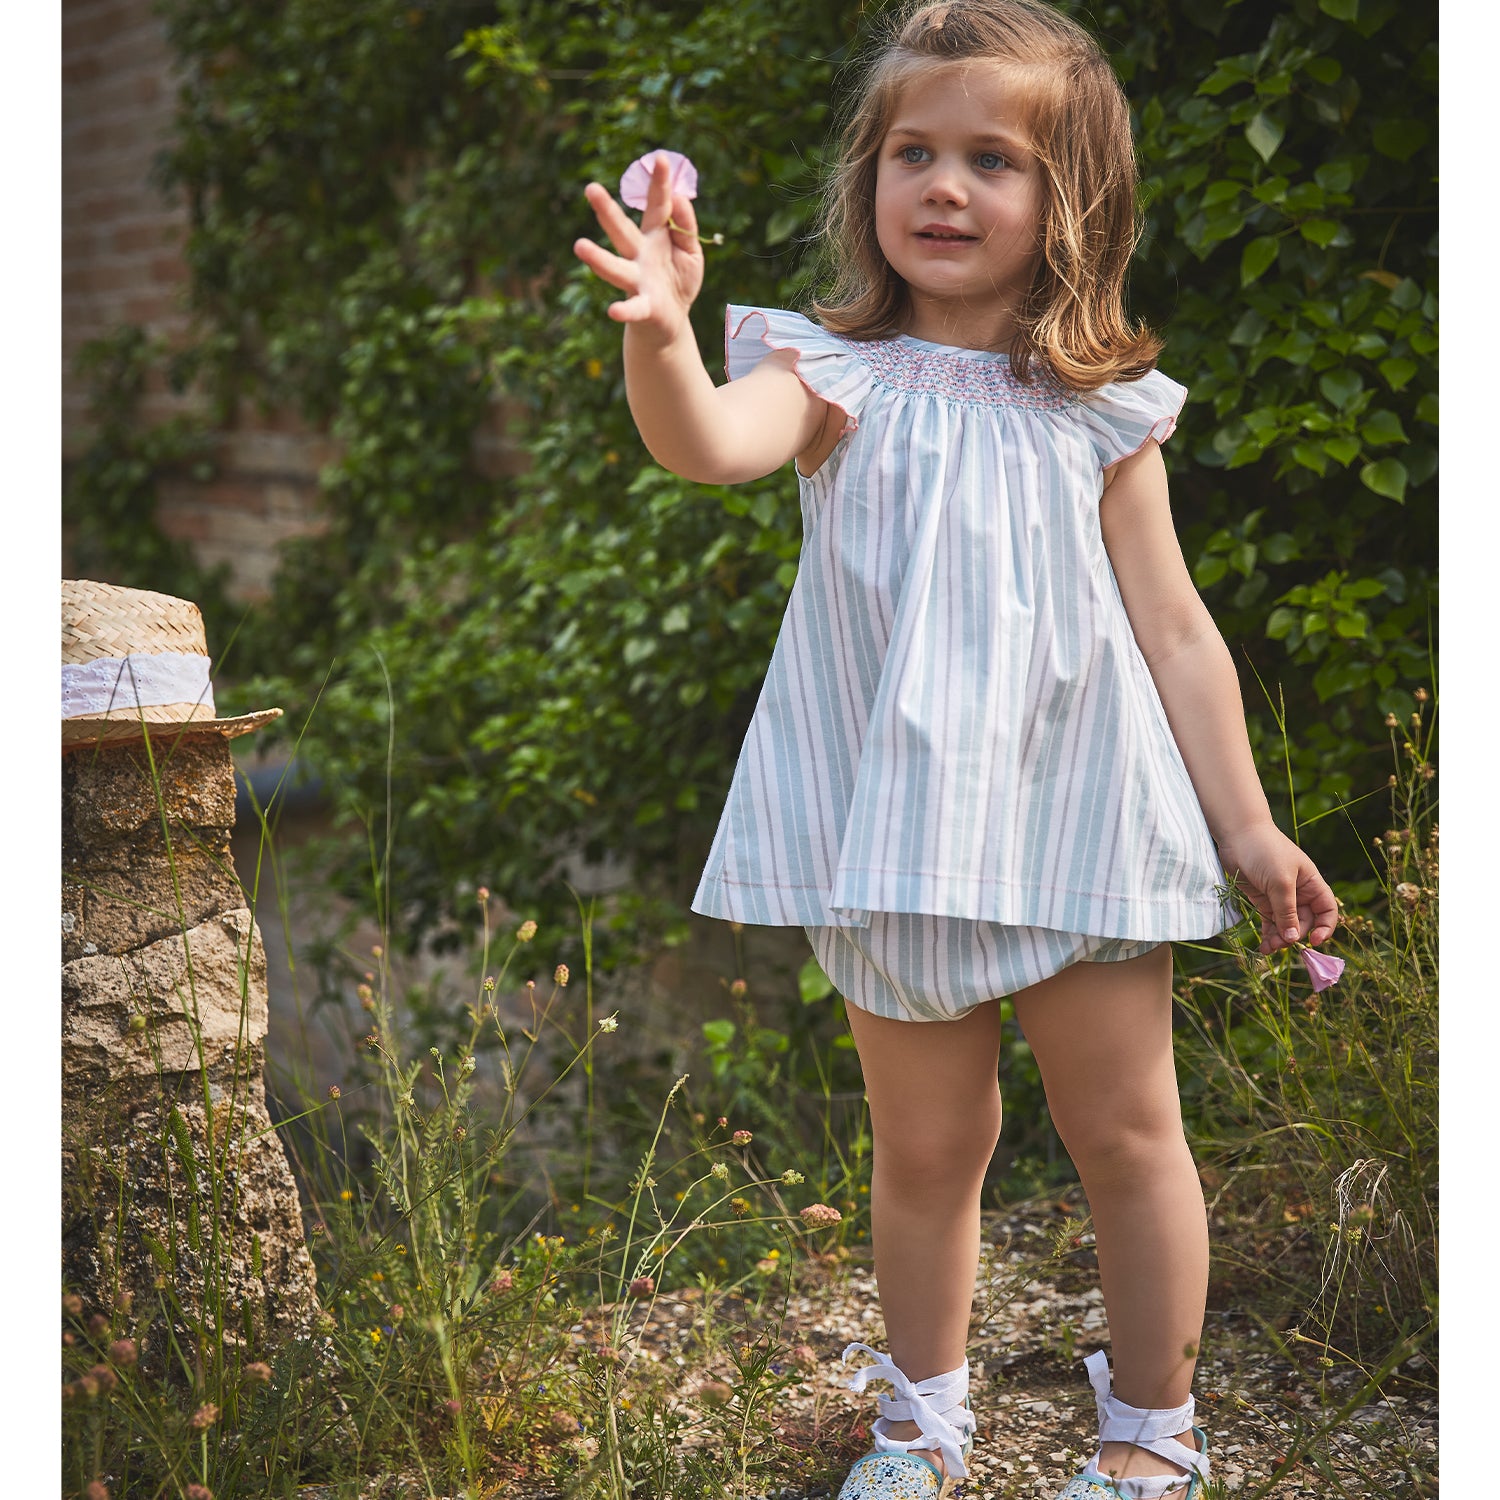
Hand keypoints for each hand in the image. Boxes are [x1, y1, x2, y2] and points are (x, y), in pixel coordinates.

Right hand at [573, 154, 704, 346]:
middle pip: (621, 230)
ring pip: (616, 267)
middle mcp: (640, 255)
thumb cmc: (679, 280)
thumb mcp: (691, 250)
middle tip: (590, 189)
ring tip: (580, 246)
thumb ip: (686, 225)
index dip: (659, 184)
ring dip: (598, 258)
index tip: (660, 158)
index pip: (657, 206)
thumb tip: (680, 198)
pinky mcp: (643, 306)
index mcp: (654, 236)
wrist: (671, 320)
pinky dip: (623, 310)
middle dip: (607, 210)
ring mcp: (638, 280)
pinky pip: (632, 308)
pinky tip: (612, 311)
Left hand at [1215, 822, 1338, 954]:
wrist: (1237, 835)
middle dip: (1294, 935)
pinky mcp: (1262, 900)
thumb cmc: (1265, 852)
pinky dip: (1268, 934)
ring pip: (1286, 925)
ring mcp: (1279, 897)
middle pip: (1305, 922)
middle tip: (1280, 944)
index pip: (1327, 911)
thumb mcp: (1280, 882)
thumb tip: (1293, 938)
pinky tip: (1263, 946)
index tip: (1314, 941)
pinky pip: (1269, 922)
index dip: (1325, 927)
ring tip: (1268, 948)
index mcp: (1312, 884)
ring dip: (1280, 939)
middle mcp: (1299, 892)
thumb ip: (1287, 911)